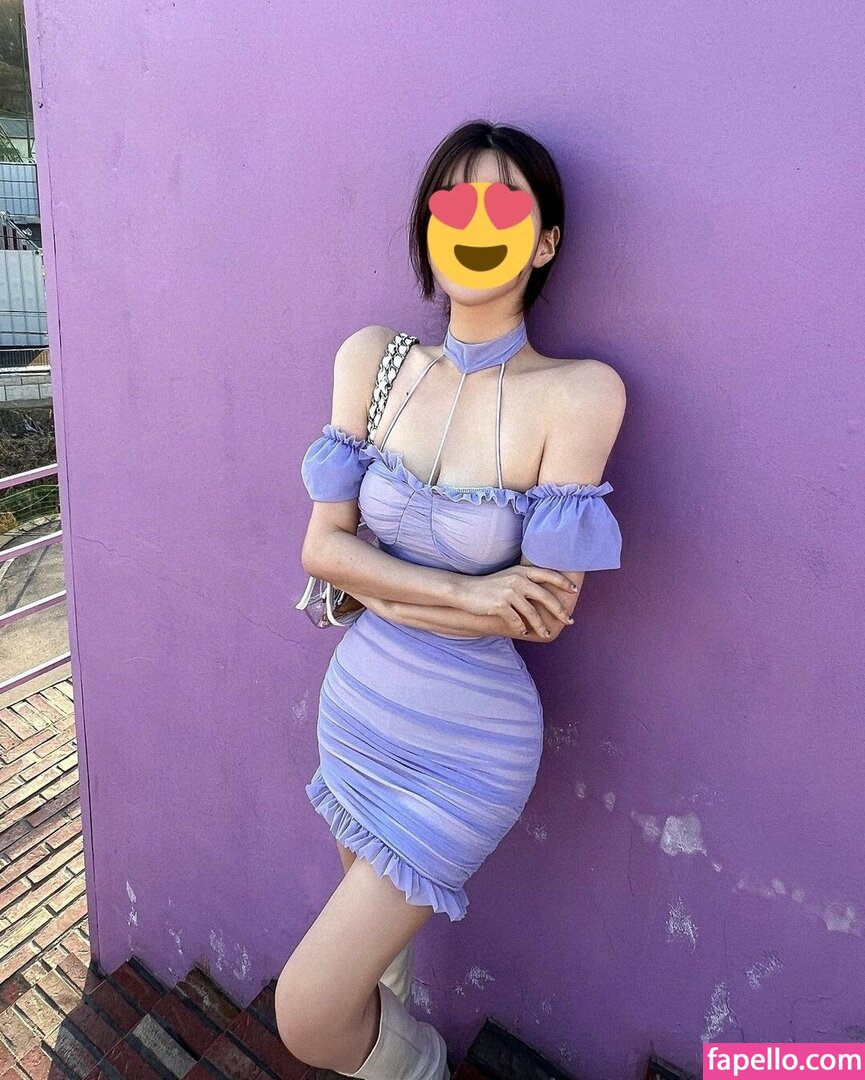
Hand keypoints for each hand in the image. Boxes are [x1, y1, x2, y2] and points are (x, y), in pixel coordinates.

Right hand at [461, 566, 576, 637]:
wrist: (465, 591)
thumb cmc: (489, 586)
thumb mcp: (509, 577)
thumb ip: (526, 581)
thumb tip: (546, 594)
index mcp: (522, 571)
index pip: (548, 574)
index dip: (563, 582)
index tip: (574, 591)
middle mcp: (518, 579)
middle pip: (546, 597)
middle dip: (559, 611)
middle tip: (569, 621)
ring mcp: (509, 592)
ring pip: (532, 613)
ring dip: (541, 626)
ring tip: (546, 634)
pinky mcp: (500, 605)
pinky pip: (517, 621)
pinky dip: (521, 629)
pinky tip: (524, 632)